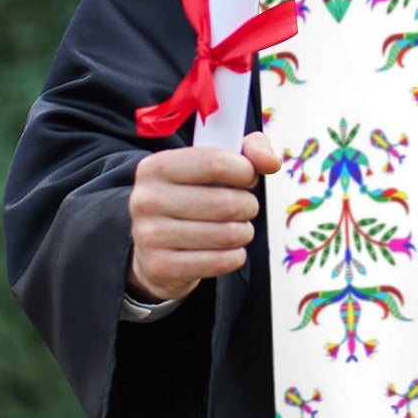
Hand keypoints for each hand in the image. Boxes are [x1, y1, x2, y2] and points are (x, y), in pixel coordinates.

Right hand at [126, 130, 281, 302]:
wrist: (155, 247)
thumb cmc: (194, 197)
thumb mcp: (215, 164)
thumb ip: (249, 151)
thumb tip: (271, 162)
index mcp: (156, 167)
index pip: (215, 163)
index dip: (245, 171)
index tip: (247, 178)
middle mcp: (146, 199)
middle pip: (226, 203)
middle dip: (248, 206)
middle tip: (245, 208)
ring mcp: (149, 236)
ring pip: (227, 234)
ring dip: (244, 232)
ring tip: (237, 229)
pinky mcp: (160, 267)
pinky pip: (220, 262)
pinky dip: (235, 256)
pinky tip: (228, 250)